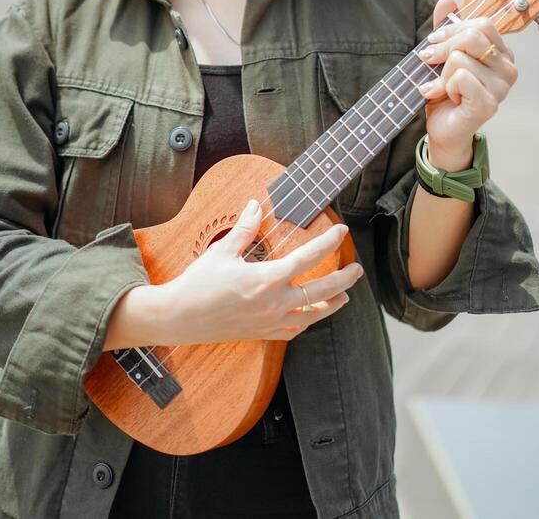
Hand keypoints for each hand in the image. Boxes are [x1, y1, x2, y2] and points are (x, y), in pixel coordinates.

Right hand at [148, 200, 364, 345]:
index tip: (342, 231)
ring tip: (345, 296)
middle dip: (344, 279)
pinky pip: (294, 330)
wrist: (181, 318)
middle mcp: (275, 302)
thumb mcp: (223, 251)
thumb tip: (255, 204)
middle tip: (357, 269)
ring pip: (313, 315)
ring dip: (332, 304)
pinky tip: (311, 315)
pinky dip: (307, 321)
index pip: (308, 257)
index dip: (328, 242)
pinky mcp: (263, 334)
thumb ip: (244, 228)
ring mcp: (271, 321)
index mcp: (268, 278)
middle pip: (323, 291)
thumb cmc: (200, 282)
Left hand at [416, 0, 517, 166]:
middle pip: (472, 37)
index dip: (452, 29)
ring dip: (441, 74)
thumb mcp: (442, 53)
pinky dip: (443, 87)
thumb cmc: (445, 91)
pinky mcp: (488, 104)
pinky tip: (445, 97)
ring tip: (442, 87)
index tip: (434, 41)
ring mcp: (502, 88)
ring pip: (460, 59)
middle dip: (442, 48)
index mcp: (501, 53)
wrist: (442, 128)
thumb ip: (446, 25)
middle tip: (430, 62)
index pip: (481, 24)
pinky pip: (460, 78)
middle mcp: (508, 68)